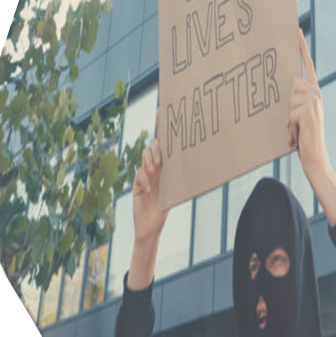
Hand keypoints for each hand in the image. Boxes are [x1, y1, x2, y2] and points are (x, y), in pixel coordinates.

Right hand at [131, 108, 169, 242]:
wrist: (151, 227)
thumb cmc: (166, 209)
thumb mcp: (176, 191)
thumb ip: (181, 178)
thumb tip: (198, 164)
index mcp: (166, 166)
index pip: (164, 142)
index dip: (161, 125)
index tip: (161, 110)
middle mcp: (155, 167)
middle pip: (153, 146)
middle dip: (156, 149)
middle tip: (160, 162)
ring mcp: (144, 175)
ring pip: (144, 157)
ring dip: (149, 161)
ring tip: (154, 170)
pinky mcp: (137, 184)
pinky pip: (139, 175)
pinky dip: (144, 180)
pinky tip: (150, 189)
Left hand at [288, 28, 330, 181]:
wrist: (315, 156)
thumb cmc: (303, 137)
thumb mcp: (298, 115)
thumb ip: (294, 99)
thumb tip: (282, 88)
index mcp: (313, 91)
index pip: (307, 64)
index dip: (301, 47)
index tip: (295, 29)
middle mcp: (316, 92)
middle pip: (289, 84)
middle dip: (286, 106)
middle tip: (295, 124)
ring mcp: (313, 100)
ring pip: (287, 100)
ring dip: (286, 120)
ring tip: (295, 131)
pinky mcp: (308, 110)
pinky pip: (288, 114)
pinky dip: (289, 127)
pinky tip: (296, 136)